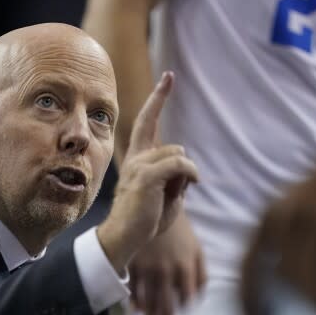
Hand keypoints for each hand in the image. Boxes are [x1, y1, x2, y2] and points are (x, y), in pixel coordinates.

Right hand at [98, 72, 199, 274]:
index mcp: (137, 160)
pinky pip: (181, 165)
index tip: (169, 76)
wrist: (125, 237)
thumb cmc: (146, 220)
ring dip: (186, 177)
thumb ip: (176, 177)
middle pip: (175, 148)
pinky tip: (186, 188)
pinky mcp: (147, 175)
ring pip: (179, 156)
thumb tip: (187, 167)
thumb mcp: (166, 194)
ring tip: (169, 197)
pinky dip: (190, 176)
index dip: (158, 98)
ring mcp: (139, 165)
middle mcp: (136, 158)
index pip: (147, 121)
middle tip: (172, 194)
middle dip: (183, 171)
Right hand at [130, 209, 205, 314]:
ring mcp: (147, 269)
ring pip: (149, 302)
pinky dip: (135, 303)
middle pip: (166, 307)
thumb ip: (201, 275)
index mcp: (185, 267)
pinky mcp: (133, 265)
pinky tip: (139, 312)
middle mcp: (166, 272)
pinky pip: (133, 290)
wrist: (156, 208)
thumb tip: (200, 300)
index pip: (187, 301)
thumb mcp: (197, 250)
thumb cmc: (181, 232)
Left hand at [239, 142, 315, 314]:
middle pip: (278, 279)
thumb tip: (282, 284)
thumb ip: (287, 239)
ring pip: (306, 280)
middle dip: (284, 308)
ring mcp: (314, 222)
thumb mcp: (297, 207)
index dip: (248, 299)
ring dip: (315, 305)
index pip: (248, 266)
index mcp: (269, 216)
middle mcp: (284, 219)